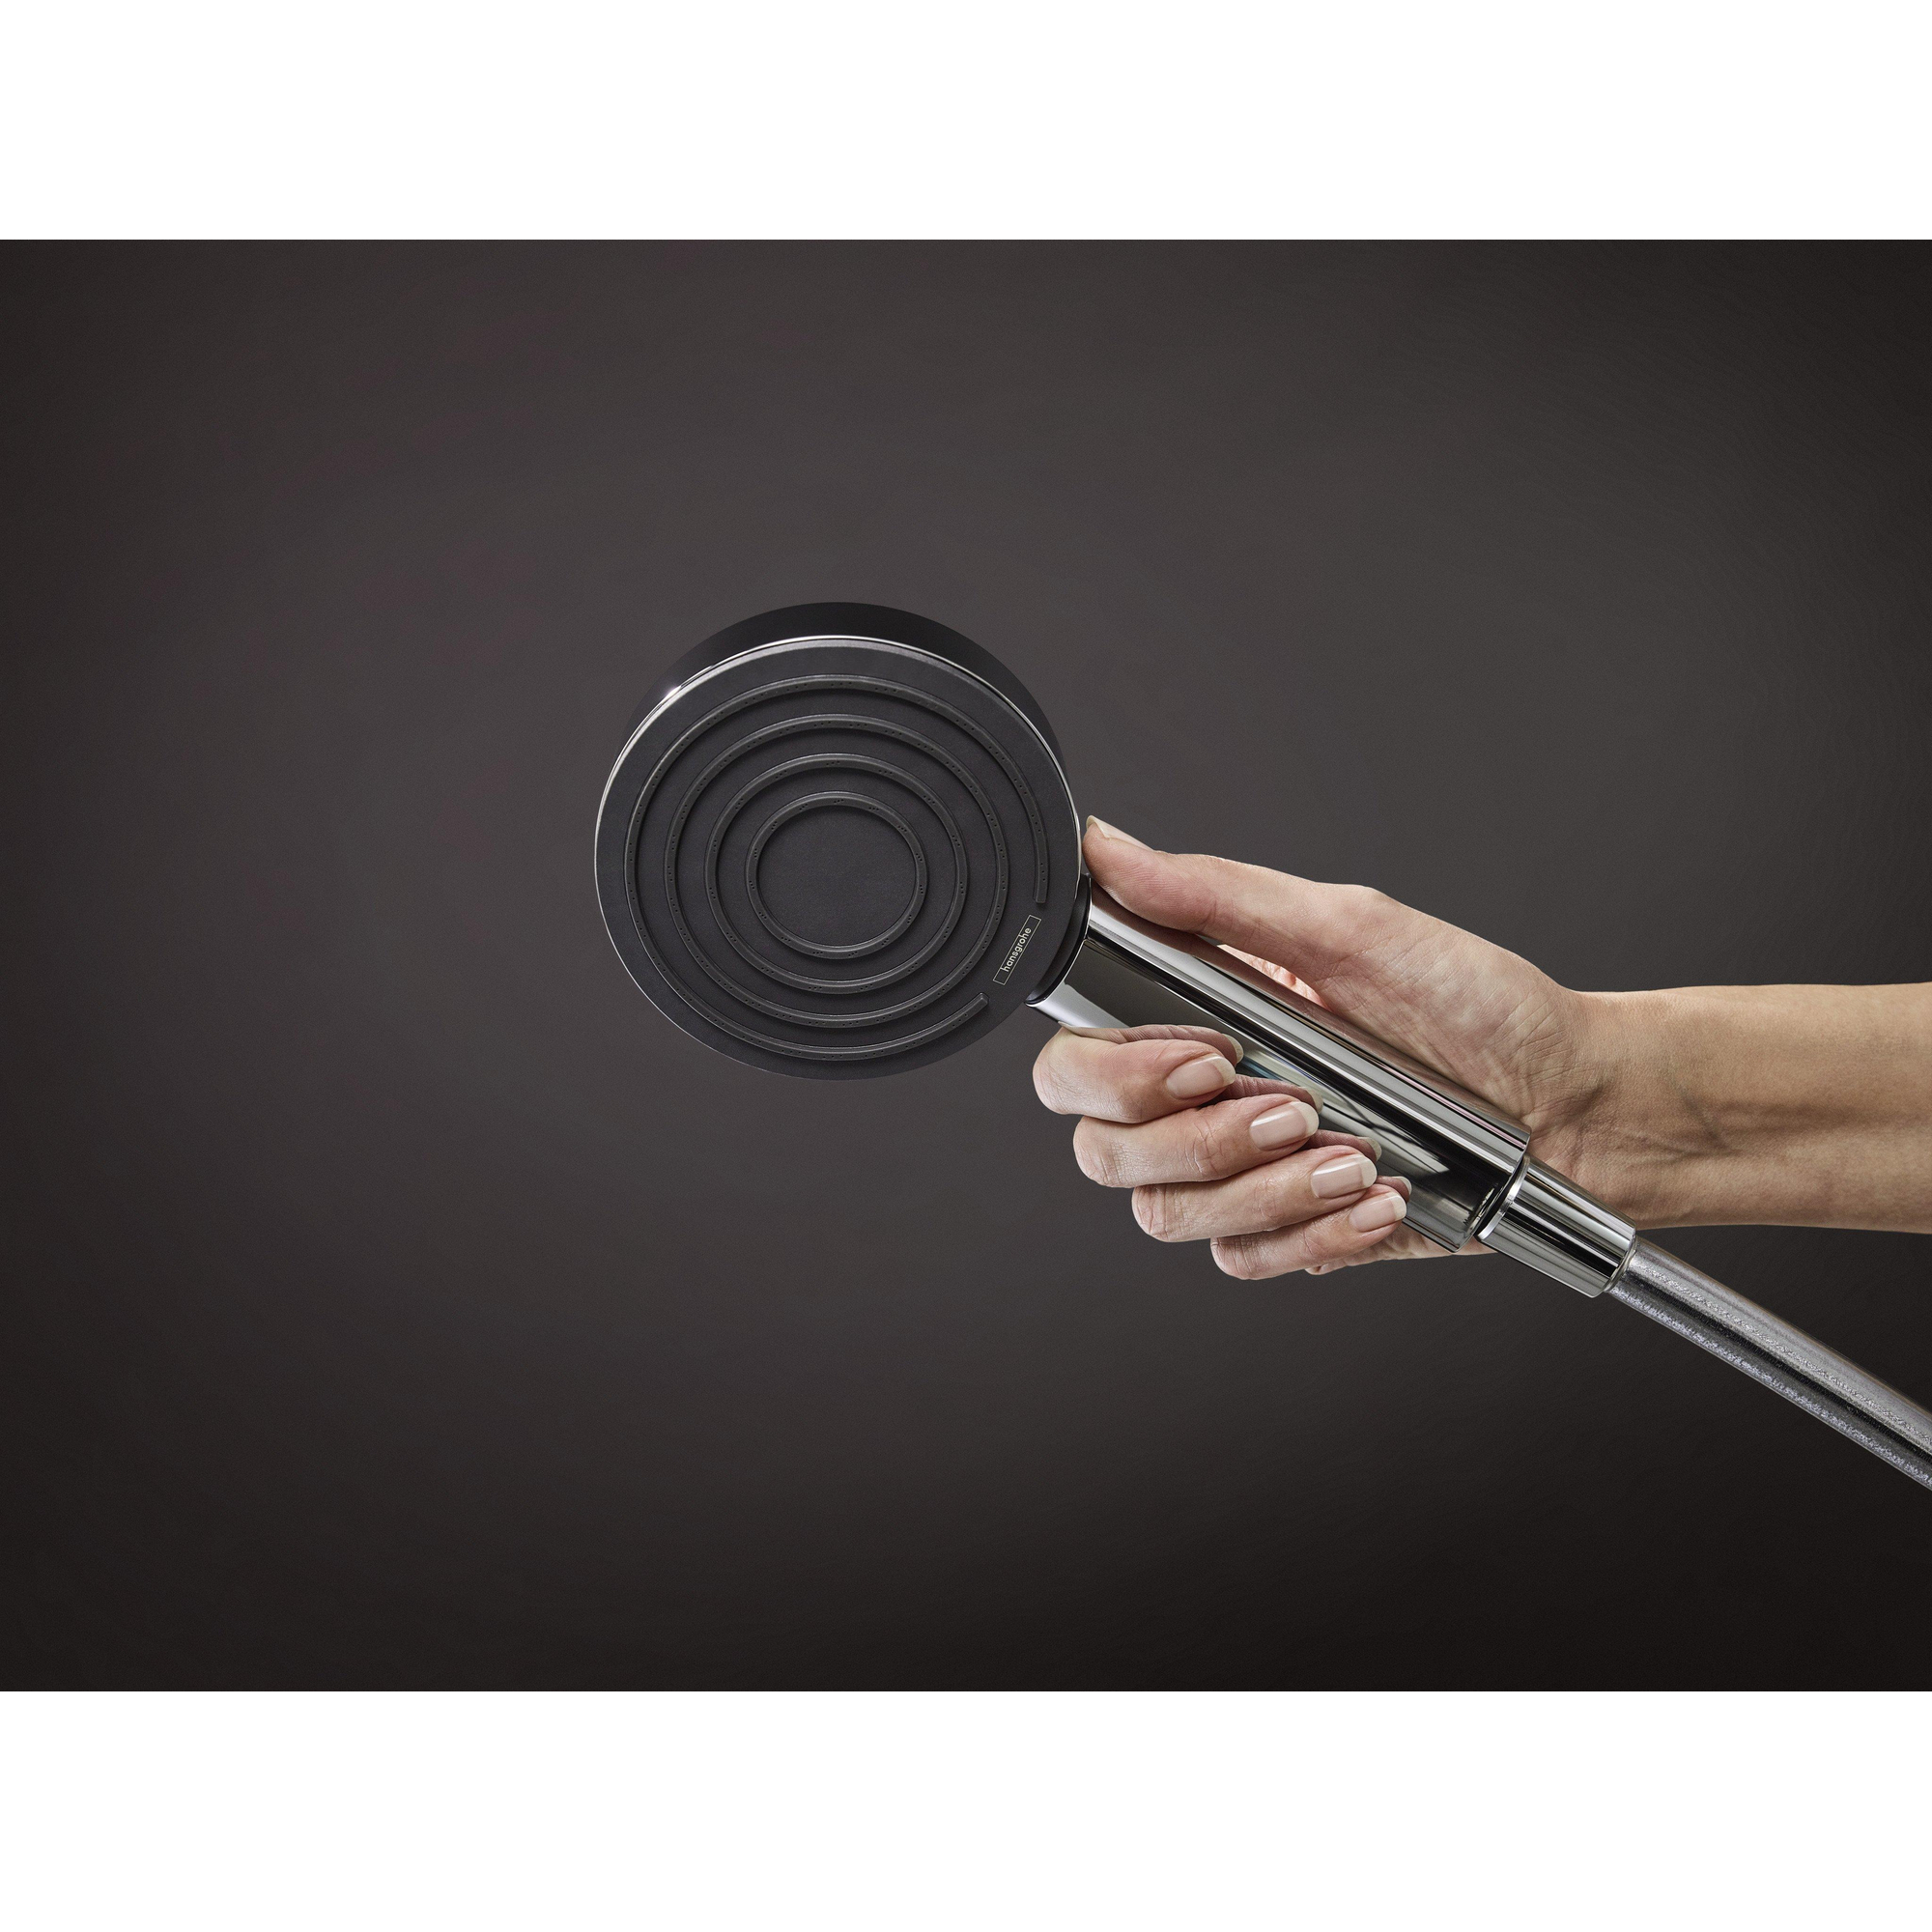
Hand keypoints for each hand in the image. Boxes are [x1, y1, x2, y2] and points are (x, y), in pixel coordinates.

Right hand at [1033, 818, 1625, 1277]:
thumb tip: (1109, 848)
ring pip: (1167, 1213)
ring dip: (1269, 1187)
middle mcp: (1203, 1095)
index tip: (1209, 1053)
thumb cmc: (1480, 1006)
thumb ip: (1216, 895)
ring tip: (1357, 1150)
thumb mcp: (1350, 928)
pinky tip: (1378, 1193)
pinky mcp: (1289, 1229)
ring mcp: (1241, 1169)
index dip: (1117, 1071)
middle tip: (1286, 1105)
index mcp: (1198, 1012)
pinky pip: (1240, 1257)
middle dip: (1194, 1138)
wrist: (1578, 1102)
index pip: (1078, 1058)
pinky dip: (1312, 1230)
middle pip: (1101, 1148)